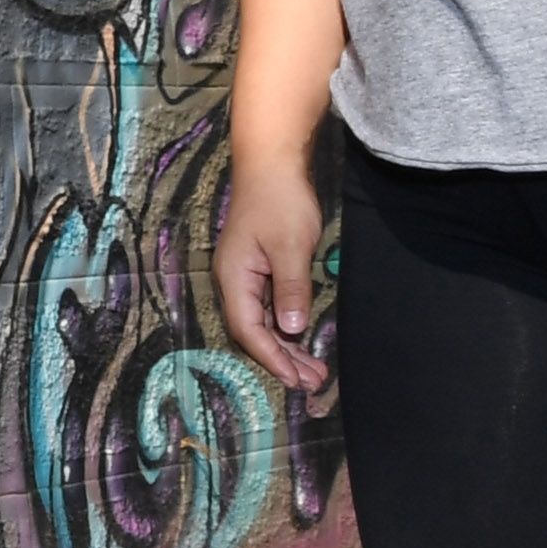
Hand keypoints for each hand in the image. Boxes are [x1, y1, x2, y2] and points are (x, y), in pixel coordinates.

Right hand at [216, 141, 332, 396]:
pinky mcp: (260, 269)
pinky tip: (303, 339)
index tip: (294, 378)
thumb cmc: (280, 201)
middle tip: (311, 383)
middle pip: (254, 332)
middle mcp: (235, 282)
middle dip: (281, 359)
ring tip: (312, 371)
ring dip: (286, 347)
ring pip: (263, 322)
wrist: (272, 164)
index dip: (271, 357)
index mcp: (234, 278)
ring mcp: (246, 276)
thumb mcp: (290, 246)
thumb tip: (292, 329)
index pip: (248, 329)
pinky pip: (270, 308)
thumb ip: (291, 288)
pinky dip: (287, 327)